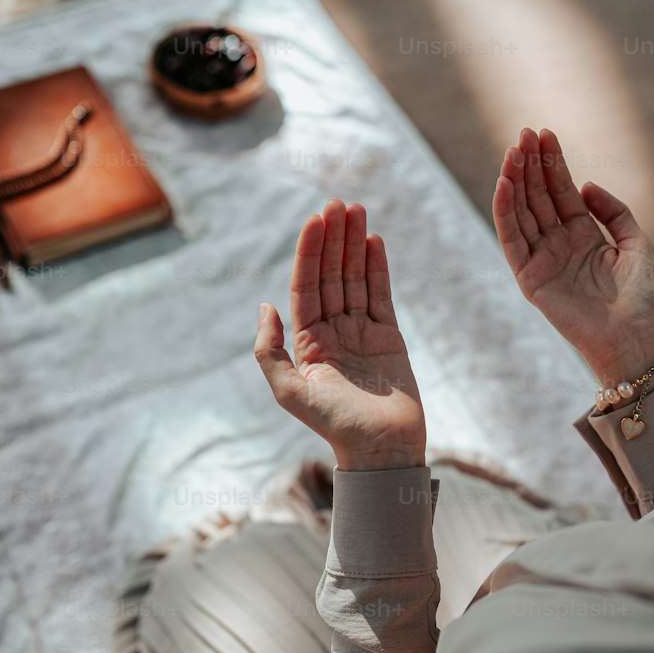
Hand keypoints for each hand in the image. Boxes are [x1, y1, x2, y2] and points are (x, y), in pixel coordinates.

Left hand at [254, 200, 425, 470]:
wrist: (381, 449)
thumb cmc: (334, 425)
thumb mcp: (289, 391)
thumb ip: (270, 350)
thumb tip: (264, 305)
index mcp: (307, 341)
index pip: (307, 286)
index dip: (310, 252)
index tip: (315, 220)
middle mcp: (333, 332)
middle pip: (332, 275)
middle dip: (334, 239)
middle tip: (338, 203)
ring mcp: (362, 332)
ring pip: (356, 279)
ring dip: (354, 244)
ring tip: (356, 210)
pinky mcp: (389, 337)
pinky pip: (381, 295)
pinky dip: (378, 267)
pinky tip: (373, 240)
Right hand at [492, 127, 653, 388]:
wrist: (633, 337)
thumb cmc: (640, 295)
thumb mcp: (636, 242)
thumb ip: (614, 211)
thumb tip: (584, 185)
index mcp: (582, 234)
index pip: (559, 190)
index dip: (551, 162)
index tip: (544, 133)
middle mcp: (558, 244)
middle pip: (537, 196)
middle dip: (530, 164)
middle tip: (523, 133)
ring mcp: (542, 260)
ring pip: (522, 213)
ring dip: (514, 181)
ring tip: (512, 152)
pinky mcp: (530, 279)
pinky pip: (513, 241)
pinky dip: (505, 213)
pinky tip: (504, 186)